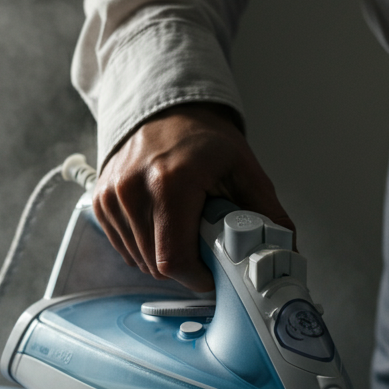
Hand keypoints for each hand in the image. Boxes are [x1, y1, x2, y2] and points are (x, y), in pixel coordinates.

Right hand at [93, 103, 293, 291]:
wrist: (166, 110)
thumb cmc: (204, 139)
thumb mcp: (245, 170)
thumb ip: (269, 214)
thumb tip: (288, 253)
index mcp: (170, 182)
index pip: (175, 259)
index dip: (198, 278)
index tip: (214, 274)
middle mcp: (133, 189)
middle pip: (157, 265)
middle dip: (187, 268)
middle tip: (207, 247)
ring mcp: (111, 196)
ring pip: (140, 261)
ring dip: (166, 259)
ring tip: (187, 230)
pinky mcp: (100, 202)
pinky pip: (125, 248)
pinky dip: (147, 248)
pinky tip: (165, 225)